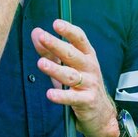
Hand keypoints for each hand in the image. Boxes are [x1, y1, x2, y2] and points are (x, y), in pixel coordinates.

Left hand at [31, 19, 118, 136]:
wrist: (101, 113)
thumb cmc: (82, 86)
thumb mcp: (68, 67)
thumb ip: (51, 51)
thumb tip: (36, 33)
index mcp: (88, 55)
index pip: (80, 39)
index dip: (68, 30)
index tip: (56, 23)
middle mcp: (91, 67)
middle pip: (73, 54)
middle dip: (57, 45)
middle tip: (43, 37)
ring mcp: (90, 84)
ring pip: (71, 75)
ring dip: (56, 69)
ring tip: (41, 63)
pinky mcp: (87, 101)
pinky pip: (73, 98)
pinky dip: (61, 96)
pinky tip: (50, 94)